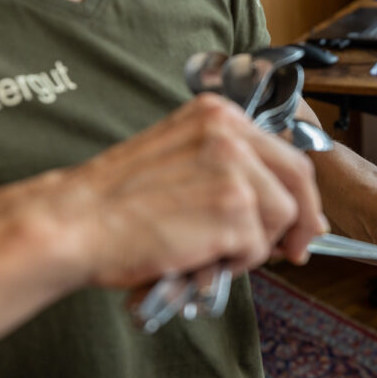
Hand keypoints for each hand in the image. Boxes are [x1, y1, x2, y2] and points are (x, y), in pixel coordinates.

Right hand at [66, 93, 326, 288]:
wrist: (73, 223)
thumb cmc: (116, 203)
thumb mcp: (180, 160)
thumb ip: (229, 171)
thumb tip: (285, 205)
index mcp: (217, 115)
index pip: (285, 153)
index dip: (299, 193)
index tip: (302, 221)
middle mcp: (230, 133)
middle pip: (299, 180)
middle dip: (301, 221)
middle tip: (295, 250)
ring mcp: (233, 168)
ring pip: (282, 217)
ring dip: (256, 244)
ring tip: (213, 251)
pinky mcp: (233, 208)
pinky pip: (258, 247)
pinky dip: (235, 262)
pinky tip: (201, 256)